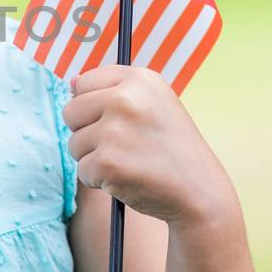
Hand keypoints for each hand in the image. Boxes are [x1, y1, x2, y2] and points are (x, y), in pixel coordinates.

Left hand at [62, 65, 235, 227]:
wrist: (199, 191)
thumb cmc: (172, 148)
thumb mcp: (154, 105)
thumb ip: (113, 89)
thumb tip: (71, 82)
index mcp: (140, 79)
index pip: (83, 83)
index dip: (94, 107)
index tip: (119, 121)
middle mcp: (125, 99)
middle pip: (71, 112)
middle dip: (87, 132)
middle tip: (121, 145)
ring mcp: (115, 131)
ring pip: (75, 143)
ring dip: (94, 158)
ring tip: (129, 162)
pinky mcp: (108, 163)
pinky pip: (83, 171)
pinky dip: (99, 180)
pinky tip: (127, 179)